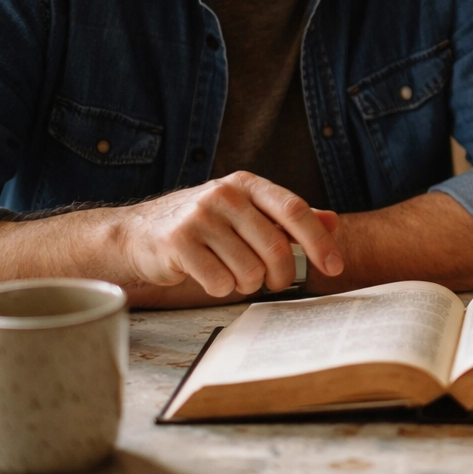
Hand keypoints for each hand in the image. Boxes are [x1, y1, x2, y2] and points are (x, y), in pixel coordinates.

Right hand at [118, 171, 342, 297]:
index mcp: (247, 184)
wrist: (137, 234)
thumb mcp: (246, 213)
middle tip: (276, 283)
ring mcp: (199, 217)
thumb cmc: (202, 226)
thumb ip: (286, 219)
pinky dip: (222, 289)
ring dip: (248, 283)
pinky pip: (219, 281)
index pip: (294, 210)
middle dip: (283, 274)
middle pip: (275, 246)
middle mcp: (224, 195)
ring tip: (233, 274)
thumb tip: (333, 223)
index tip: (335, 266)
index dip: (318, 241)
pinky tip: (211, 278)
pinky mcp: (178, 242)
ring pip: (249, 269)